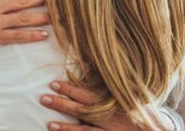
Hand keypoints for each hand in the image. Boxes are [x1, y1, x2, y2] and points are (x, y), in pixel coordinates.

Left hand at [40, 80, 172, 130]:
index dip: (71, 89)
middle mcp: (111, 117)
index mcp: (114, 101)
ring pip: (86, 130)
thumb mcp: (129, 91)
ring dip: (66, 128)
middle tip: (43, 98)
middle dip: (63, 105)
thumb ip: (110, 79)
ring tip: (49, 124)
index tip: (53, 83)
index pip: (89, 94)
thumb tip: (89, 61)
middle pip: (84, 110)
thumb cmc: (140, 107)